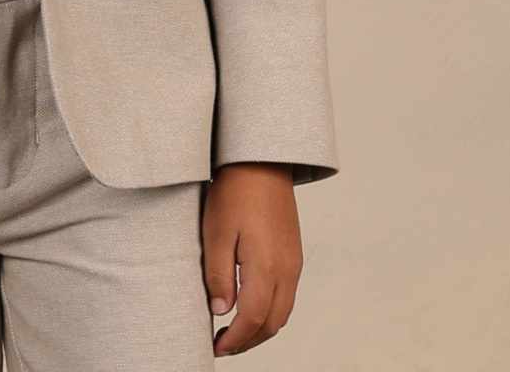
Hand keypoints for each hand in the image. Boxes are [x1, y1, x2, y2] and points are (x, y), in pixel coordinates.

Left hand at [202, 162, 301, 355]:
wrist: (261, 162)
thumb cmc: (235, 192)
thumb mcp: (216, 233)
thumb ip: (218, 276)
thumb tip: (220, 312)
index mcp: (267, 266)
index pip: (253, 319)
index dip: (234, 340)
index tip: (215, 347)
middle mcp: (287, 269)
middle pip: (273, 323)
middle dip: (248, 341)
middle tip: (222, 345)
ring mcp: (294, 263)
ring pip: (282, 312)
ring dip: (260, 328)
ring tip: (233, 331)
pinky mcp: (293, 254)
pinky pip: (286, 295)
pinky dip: (269, 311)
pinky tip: (249, 307)